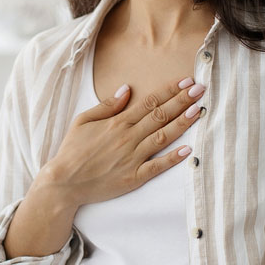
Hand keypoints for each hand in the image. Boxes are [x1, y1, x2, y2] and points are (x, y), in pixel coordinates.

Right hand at [42, 77, 205, 207]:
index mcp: (117, 122)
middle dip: (182, 101)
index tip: (186, 82)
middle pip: (160, 115)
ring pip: (162, 137)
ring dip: (182, 123)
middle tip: (201, 89)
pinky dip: (173, 158)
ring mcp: (132, 158)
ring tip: (198, 111)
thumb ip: (107, 105)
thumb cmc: (72, 150)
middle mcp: (128, 137)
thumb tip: (127, 88)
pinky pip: (157, 166)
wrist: (64, 182)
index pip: (149, 102)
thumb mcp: (83, 120)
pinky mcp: (133, 177)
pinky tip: (188, 149)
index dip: (169, 91)